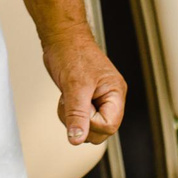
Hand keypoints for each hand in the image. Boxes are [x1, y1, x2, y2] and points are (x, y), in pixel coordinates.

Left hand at [42, 26, 125, 145]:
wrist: (62, 39)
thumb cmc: (72, 53)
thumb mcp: (75, 86)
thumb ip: (77, 115)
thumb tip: (77, 138)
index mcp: (115, 93)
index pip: (109, 126)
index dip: (91, 123)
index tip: (79, 108)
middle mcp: (110, 98)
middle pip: (100, 131)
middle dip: (81, 122)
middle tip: (72, 102)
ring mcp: (98, 99)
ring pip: (88, 127)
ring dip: (73, 118)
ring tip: (68, 98)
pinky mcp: (86, 99)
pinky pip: (80, 119)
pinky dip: (69, 113)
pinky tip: (67, 98)